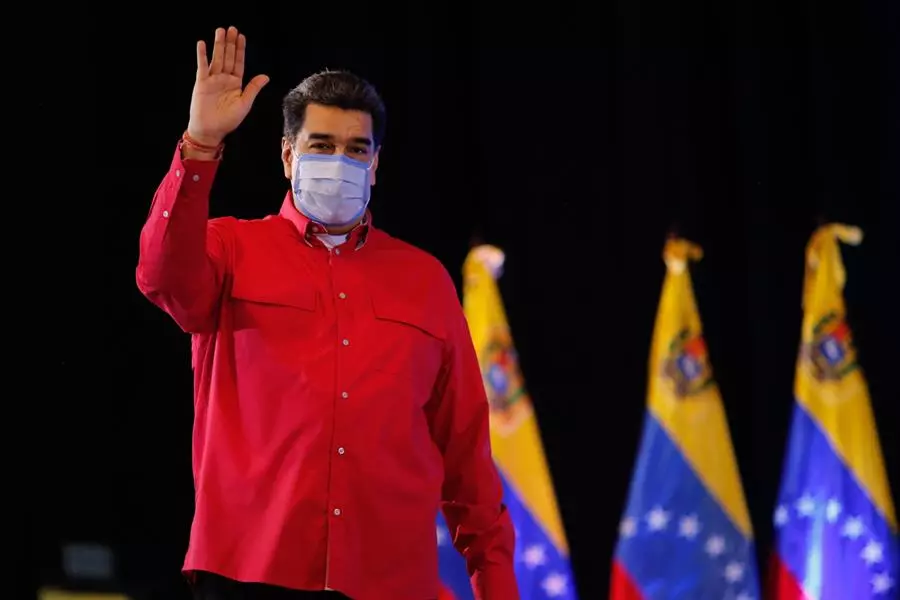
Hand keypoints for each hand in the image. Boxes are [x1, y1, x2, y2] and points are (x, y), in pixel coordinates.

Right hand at [187, 27, 268, 145]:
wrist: (211, 130)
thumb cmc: (228, 120)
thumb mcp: (244, 104)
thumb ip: (253, 88)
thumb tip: (266, 76)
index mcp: (236, 83)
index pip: (239, 63)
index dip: (240, 50)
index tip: (241, 37)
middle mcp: (224, 79)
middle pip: (228, 57)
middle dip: (230, 43)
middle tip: (232, 28)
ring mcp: (212, 80)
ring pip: (217, 59)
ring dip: (218, 45)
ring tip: (220, 31)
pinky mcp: (201, 83)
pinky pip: (202, 67)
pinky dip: (202, 56)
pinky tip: (202, 44)